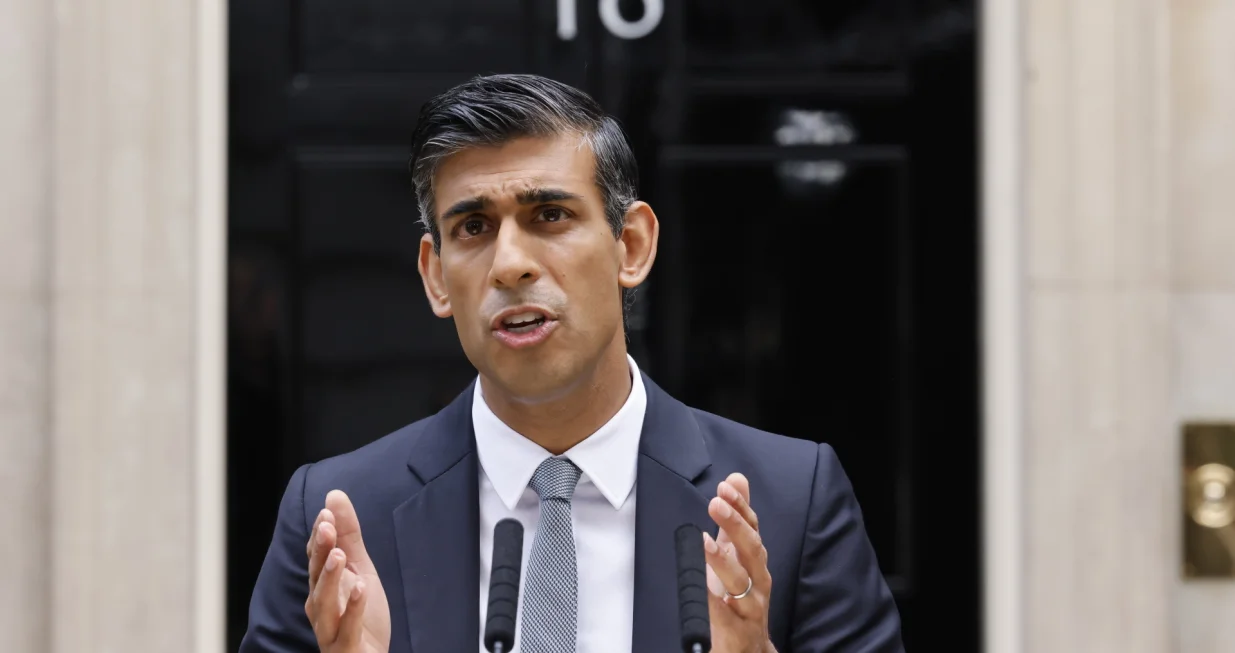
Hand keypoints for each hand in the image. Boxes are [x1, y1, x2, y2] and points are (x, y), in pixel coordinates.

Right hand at [305, 490, 391, 652]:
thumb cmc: (360, 616)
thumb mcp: (360, 570)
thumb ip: (348, 536)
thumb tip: (334, 495)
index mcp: (323, 587)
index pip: (316, 557)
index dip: (320, 535)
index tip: (326, 512)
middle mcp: (320, 607)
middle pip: (316, 577)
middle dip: (320, 551)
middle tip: (327, 526)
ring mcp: (330, 629)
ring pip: (324, 604)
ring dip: (330, 578)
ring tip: (338, 555)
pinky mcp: (344, 648)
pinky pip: (346, 629)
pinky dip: (352, 609)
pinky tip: (360, 588)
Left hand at [704, 473, 776, 652]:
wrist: (749, 647)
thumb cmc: (740, 596)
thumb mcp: (737, 555)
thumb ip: (736, 520)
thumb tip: (736, 479)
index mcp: (755, 561)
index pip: (752, 528)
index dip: (741, 507)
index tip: (725, 487)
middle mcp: (758, 581)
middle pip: (751, 549)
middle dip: (735, 525)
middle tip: (715, 504)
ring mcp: (750, 606)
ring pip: (740, 581)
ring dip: (722, 560)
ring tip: (704, 541)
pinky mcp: (737, 630)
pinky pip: (723, 616)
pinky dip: (713, 602)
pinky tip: (700, 588)